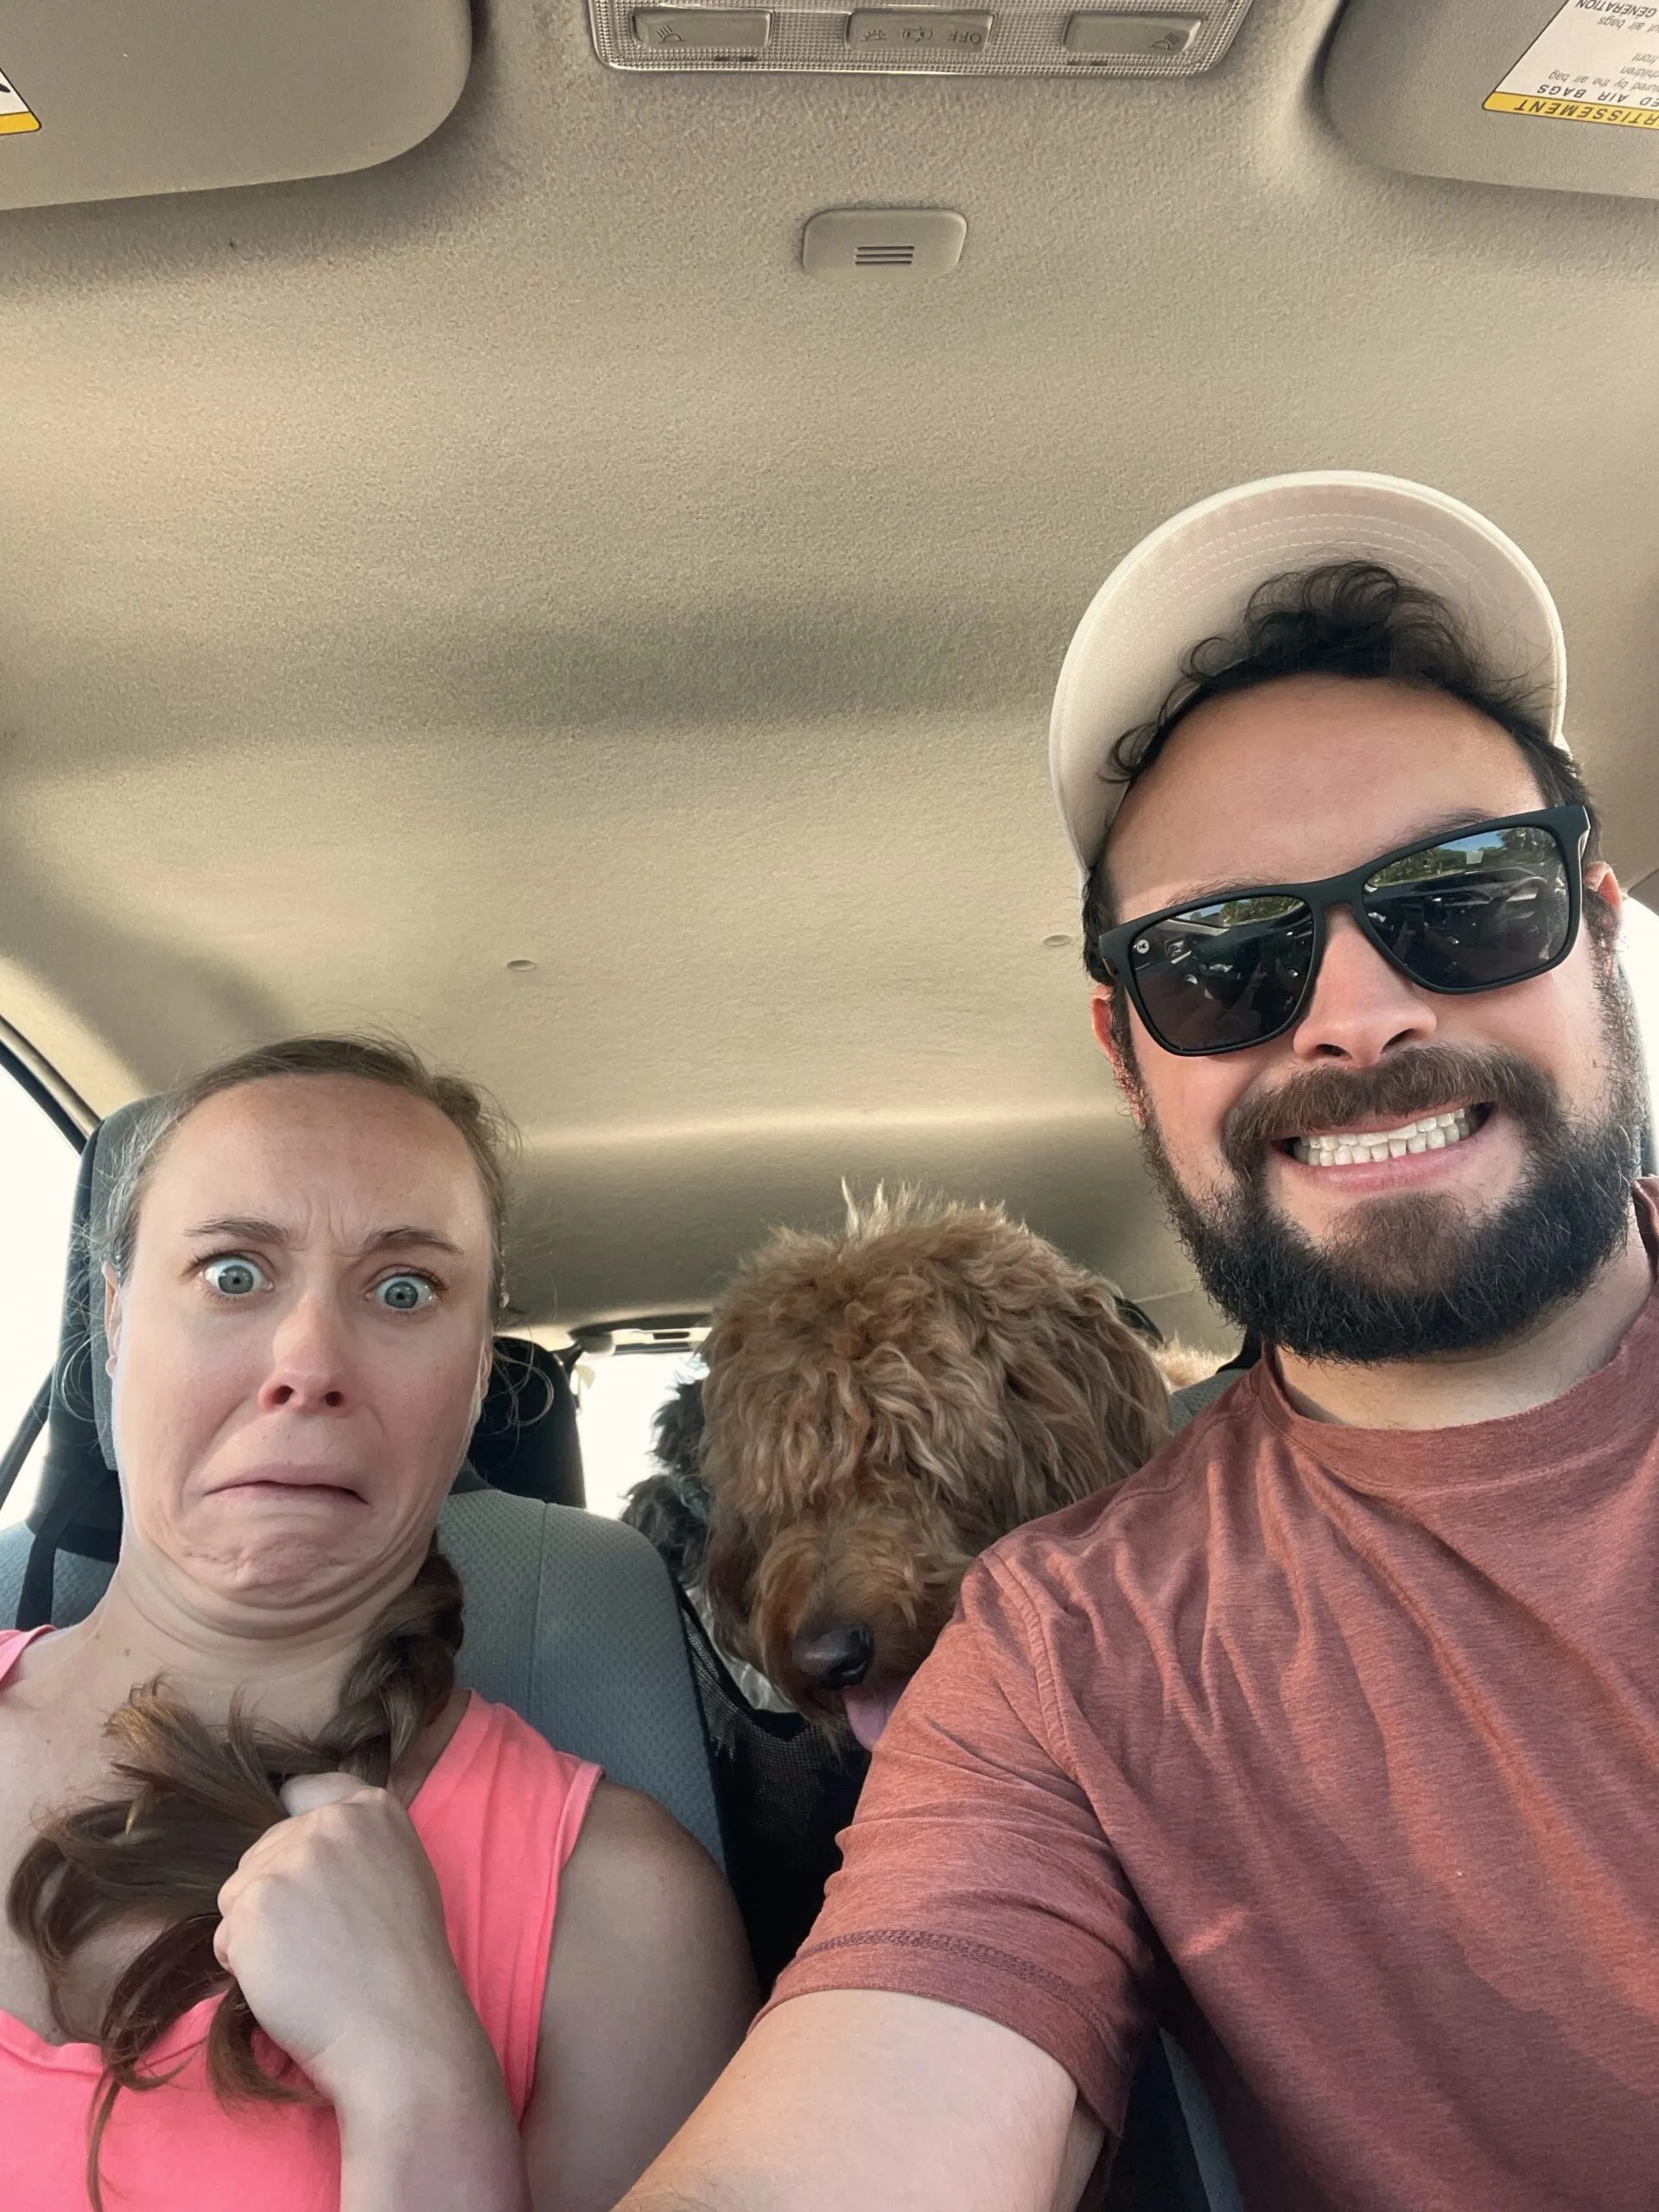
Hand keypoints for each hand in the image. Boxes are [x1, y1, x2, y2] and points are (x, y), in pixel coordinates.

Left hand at [214, 1771, 489, 2113]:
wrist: (400, 2031)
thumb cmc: (404, 1967)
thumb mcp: (400, 1873)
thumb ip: (353, 1846)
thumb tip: (300, 1845)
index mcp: (372, 1809)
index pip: (303, 1791)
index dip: (293, 1832)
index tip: (299, 1868)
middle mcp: (329, 1822)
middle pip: (264, 1850)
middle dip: (274, 1892)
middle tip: (316, 1942)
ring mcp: (289, 1860)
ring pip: (239, 1892)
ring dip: (256, 1930)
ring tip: (303, 1965)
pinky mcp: (253, 1904)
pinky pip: (226, 1934)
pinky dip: (244, 1963)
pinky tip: (286, 1983)